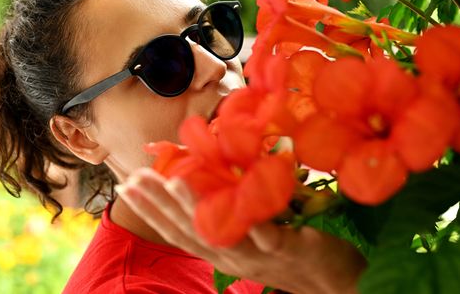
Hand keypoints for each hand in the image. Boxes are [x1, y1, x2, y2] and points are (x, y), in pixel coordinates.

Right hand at [116, 168, 365, 293]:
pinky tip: (229, 197)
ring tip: (170, 181)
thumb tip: (207, 185)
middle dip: (158, 205)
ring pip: (218, 231)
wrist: (332, 281)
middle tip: (133, 179)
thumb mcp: (251, 237)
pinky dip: (244, 216)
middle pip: (189, 230)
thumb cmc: (288, 253)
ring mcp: (257, 254)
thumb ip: (228, 216)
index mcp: (221, 252)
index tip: (127, 187)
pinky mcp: (286, 247)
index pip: (178, 231)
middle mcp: (231, 256)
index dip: (151, 211)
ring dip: (192, 207)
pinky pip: (262, 231)